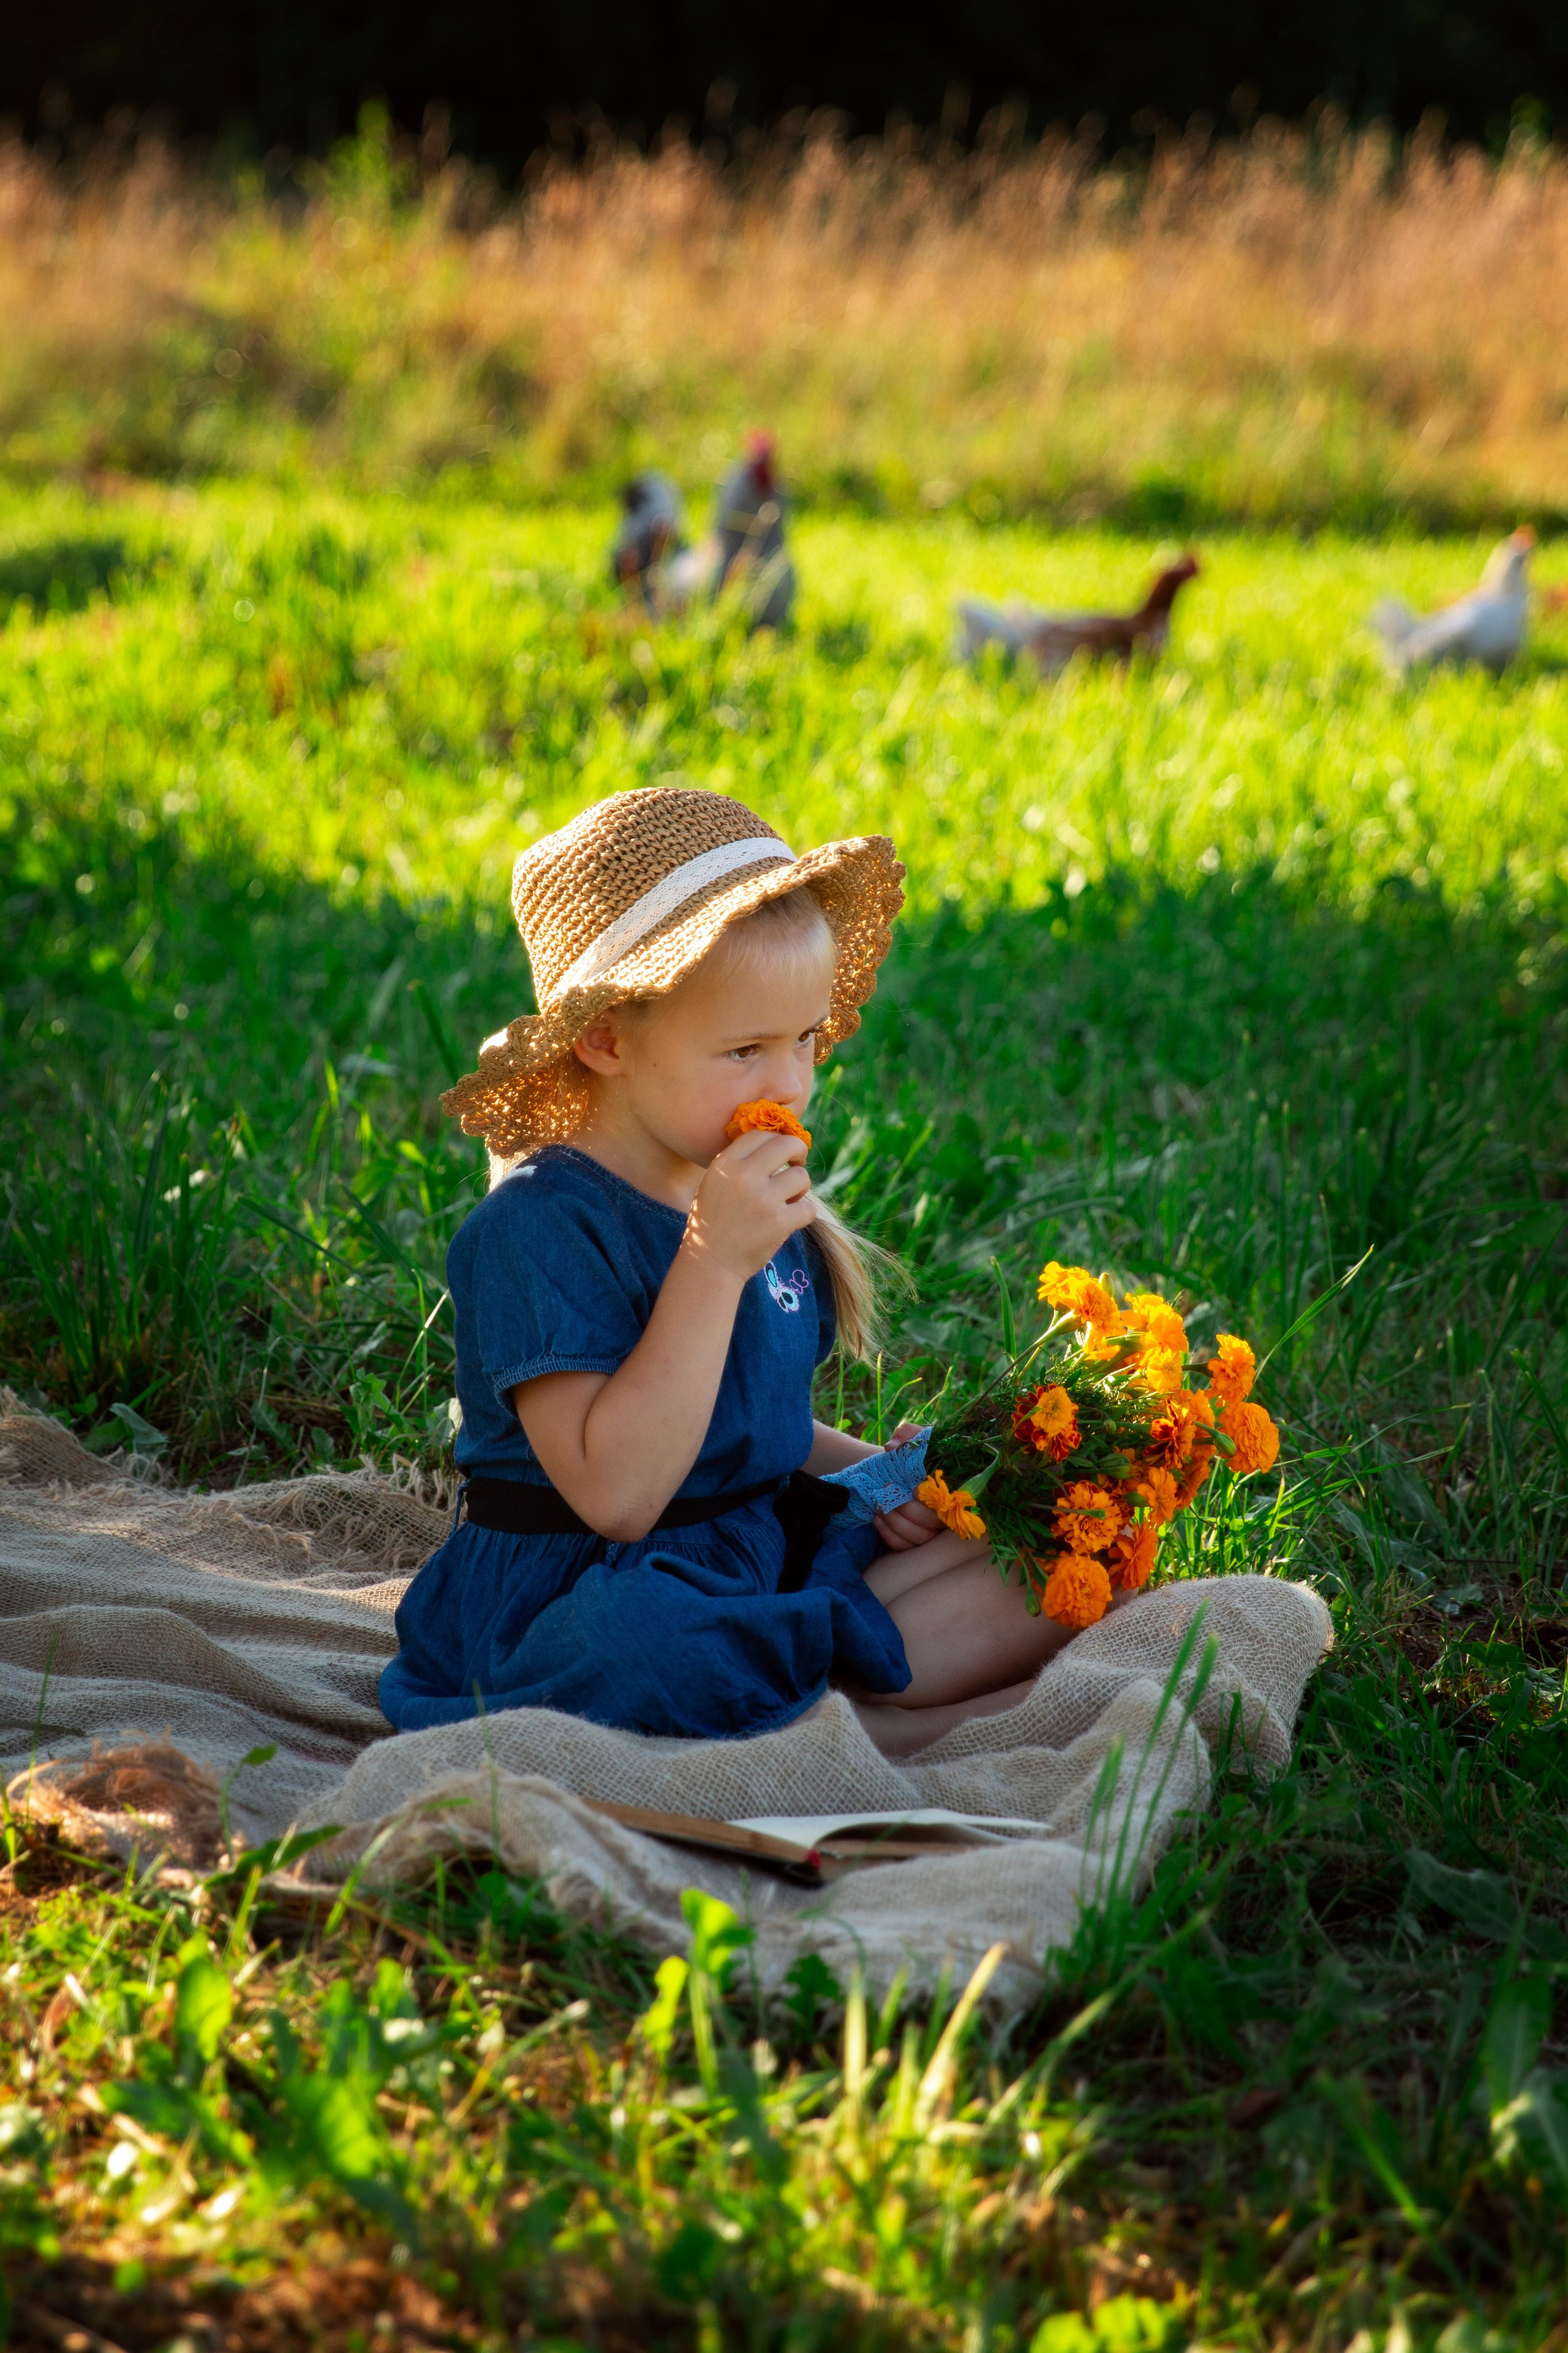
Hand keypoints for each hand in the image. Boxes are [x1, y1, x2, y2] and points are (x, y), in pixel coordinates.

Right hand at [685, 1129, 814, 1284]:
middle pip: (787, 1144)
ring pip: (802, 1177)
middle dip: (798, 1152)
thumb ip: (740, 1162)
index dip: (777, 1140)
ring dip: (800, 1189)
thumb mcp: (714, 1182)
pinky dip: (804, 1214)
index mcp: (725, 1163)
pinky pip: (809, 1208)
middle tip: (796, 1165)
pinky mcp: (779, 1222)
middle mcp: (743, 1175)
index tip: (781, 1153)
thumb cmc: (714, 1221)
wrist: (710, 1262)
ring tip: (788, 1201)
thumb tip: (777, 1142)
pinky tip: (791, 1220)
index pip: (761, 1134)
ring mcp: (763, 1199)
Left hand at [871, 1419, 941, 1548]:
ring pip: (917, 1538)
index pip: (947, 1502)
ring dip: (894, 1523)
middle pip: (930, 1524)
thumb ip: (910, 1435)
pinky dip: (888, 1535)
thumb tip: (893, 1446)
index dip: (930, 1499)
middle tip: (886, 1492)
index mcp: (951, 1492)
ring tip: (878, 1507)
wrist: (904, 1472)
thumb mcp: (915, 1439)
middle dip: (904, 1510)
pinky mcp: (916, 1541)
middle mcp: (946, 1515)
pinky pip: (905, 1547)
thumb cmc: (914, 1455)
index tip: (912, 1489)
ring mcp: (932, 1531)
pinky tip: (876, 1520)